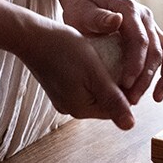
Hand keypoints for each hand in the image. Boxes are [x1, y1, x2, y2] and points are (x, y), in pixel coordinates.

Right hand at [16, 19, 134, 129]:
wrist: (31, 35)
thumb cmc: (64, 49)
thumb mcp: (94, 73)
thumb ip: (113, 100)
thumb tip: (130, 126)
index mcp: (80, 110)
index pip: (116, 109)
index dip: (128, 91)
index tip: (132, 69)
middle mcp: (70, 108)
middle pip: (104, 101)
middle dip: (116, 85)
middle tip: (122, 61)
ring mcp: (63, 98)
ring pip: (94, 91)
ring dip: (104, 78)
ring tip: (109, 58)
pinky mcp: (58, 86)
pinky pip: (82, 85)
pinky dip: (91, 74)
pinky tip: (93, 59)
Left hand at [61, 0, 162, 104]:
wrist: (89, 0)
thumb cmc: (83, 9)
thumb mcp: (84, 11)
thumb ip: (99, 18)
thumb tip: (116, 21)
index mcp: (130, 11)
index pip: (140, 40)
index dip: (136, 64)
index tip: (126, 84)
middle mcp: (146, 18)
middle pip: (156, 50)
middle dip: (147, 78)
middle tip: (133, 99)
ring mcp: (153, 27)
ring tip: (157, 98)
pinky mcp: (156, 37)